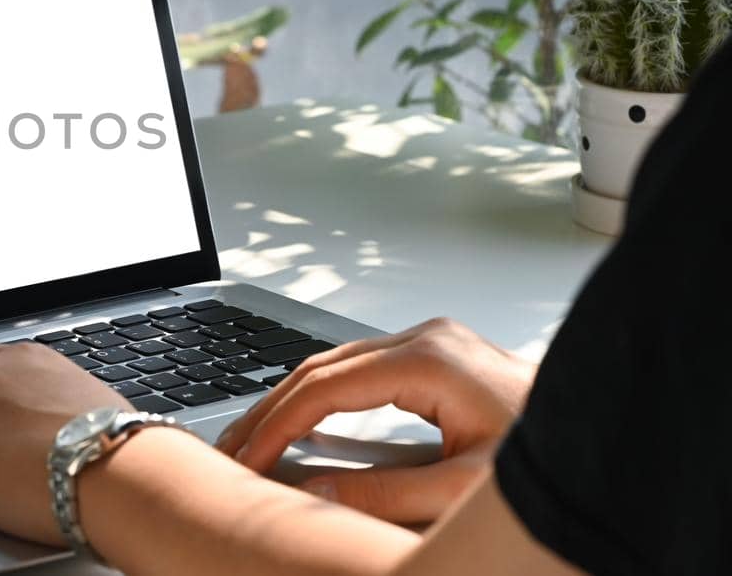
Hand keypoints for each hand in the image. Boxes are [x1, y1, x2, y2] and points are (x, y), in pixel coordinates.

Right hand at [214, 317, 533, 524]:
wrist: (604, 428)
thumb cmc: (548, 455)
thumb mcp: (462, 487)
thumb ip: (384, 495)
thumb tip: (314, 493)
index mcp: (427, 360)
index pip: (324, 388)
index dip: (276, 426)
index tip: (246, 459)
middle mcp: (424, 339)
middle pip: (319, 368)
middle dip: (269, 410)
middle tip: (231, 449)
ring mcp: (429, 341)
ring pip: (334, 364)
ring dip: (290, 401)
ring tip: (254, 438)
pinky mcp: (434, 354)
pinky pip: (358, 369)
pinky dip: (321, 396)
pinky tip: (301, 422)